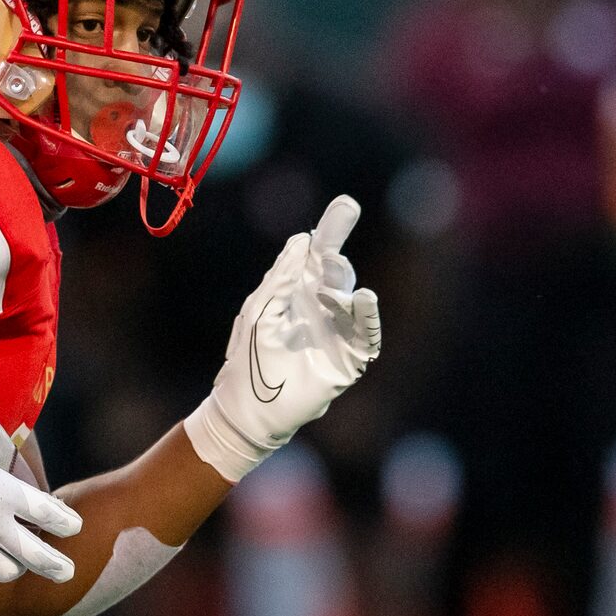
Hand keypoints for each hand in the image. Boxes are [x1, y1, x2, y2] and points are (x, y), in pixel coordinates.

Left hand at [185, 195, 381, 481]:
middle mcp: (322, 306)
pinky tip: (363, 298)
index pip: (318, 255)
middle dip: (338, 253)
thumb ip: (281, 278)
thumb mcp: (261, 311)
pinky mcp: (348, 359)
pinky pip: (366, 334)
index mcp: (298, 291)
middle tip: (335, 242)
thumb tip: (303, 240)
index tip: (346, 205)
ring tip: (333, 271)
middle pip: (337, 271)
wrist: (248, 410)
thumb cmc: (249, 359)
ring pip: (350, 298)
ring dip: (342, 283)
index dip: (331, 230)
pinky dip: (367, 316)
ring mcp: (337, 331)